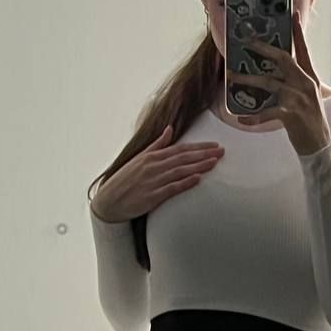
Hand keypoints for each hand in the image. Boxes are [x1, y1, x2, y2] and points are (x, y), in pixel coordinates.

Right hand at [90, 127, 222, 222]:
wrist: (109, 201)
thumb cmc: (125, 179)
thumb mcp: (139, 157)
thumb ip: (157, 144)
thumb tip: (169, 129)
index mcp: (152, 156)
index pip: (180, 148)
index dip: (198, 147)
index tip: (214, 145)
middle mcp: (154, 166)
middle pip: (183, 158)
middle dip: (204, 154)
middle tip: (221, 151)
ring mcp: (153, 181)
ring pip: (180, 171)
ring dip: (198, 166)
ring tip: (214, 162)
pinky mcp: (152, 196)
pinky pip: (172, 188)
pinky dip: (185, 182)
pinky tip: (197, 179)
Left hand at [230, 13, 330, 156]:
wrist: (320, 145)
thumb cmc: (311, 120)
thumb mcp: (308, 96)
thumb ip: (296, 82)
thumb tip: (276, 72)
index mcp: (309, 77)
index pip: (303, 50)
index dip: (297, 32)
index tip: (292, 15)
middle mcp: (305, 84)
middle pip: (283, 58)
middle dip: (262, 47)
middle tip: (245, 40)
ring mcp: (298, 98)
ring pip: (269, 82)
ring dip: (247, 78)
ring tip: (231, 76)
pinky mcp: (291, 114)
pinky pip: (267, 111)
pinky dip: (253, 116)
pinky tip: (241, 118)